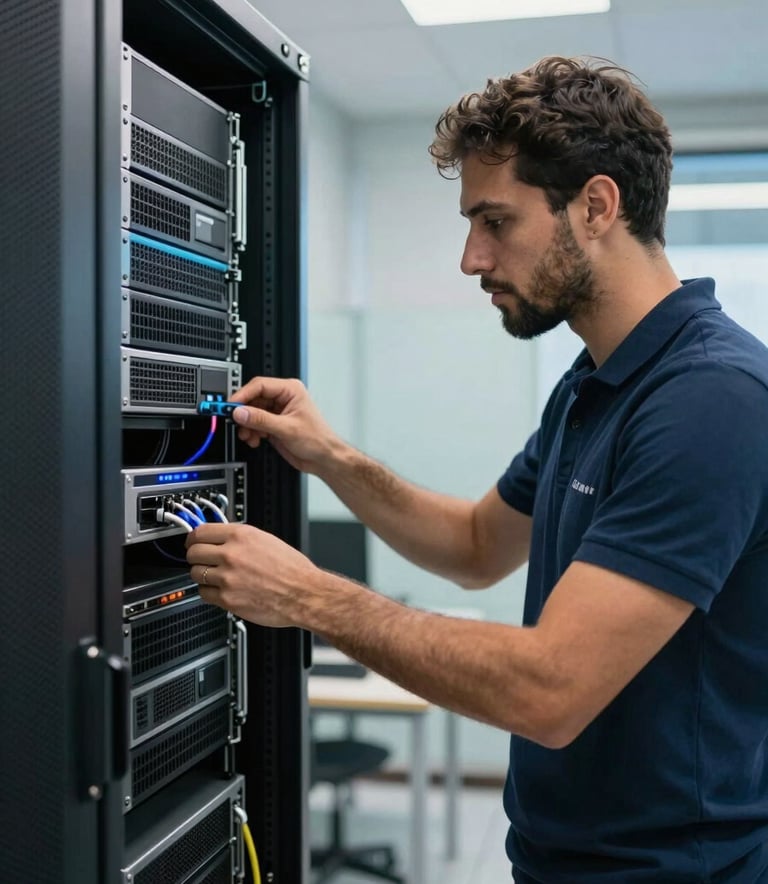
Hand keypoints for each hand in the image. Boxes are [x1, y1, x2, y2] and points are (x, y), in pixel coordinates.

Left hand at [186, 522, 316, 627]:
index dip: (193, 539)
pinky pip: (204, 594)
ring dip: (203, 575)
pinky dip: (210, 593)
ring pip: (195, 574)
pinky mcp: (227, 599)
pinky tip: (222, 590)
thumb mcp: (266, 540)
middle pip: (193, 553)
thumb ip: (240, 539)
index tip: (192, 542)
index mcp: (241, 536)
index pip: (200, 532)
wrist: (304, 593)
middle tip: (202, 560)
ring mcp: (227, 578)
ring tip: (215, 577)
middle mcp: (231, 555)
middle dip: (195, 557)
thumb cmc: (292, 569)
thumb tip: (221, 539)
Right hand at [228, 376, 341, 474]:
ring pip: (251, 412)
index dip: (243, 395)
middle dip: (243, 412)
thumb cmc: (318, 440)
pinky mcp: (273, 424)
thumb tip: (241, 412)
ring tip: (247, 435)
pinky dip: (251, 432)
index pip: (260, 385)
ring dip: (246, 425)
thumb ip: (261, 420)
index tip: (231, 406)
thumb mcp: (287, 428)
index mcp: (290, 390)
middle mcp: (283, 398)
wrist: (324, 459)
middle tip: (234, 421)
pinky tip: (255, 439)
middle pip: (253, 399)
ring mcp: (277, 412)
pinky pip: (255, 424)